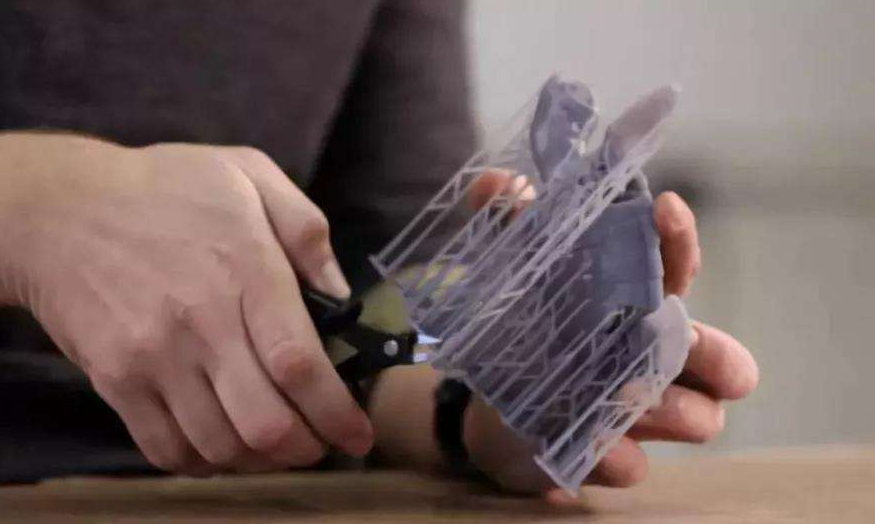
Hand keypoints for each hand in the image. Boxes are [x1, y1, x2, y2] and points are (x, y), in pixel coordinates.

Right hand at [0, 134, 372, 474]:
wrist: (61, 210)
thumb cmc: (166, 188)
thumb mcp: (248, 174)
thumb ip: (305, 230)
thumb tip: (340, 296)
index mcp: (245, 270)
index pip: (298, 362)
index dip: (336, 411)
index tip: (359, 435)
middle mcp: (200, 322)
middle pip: (264, 420)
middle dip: (306, 447)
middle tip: (322, 444)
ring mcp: (152, 357)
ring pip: (219, 444)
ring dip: (261, 461)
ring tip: (279, 448)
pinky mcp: (115, 380)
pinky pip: (165, 448)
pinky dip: (204, 462)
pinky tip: (224, 448)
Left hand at [461, 190, 758, 498]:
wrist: (488, 404)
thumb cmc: (524, 328)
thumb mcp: (512, 273)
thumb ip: (507, 224)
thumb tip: (497, 183)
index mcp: (639, 304)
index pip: (679, 269)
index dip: (679, 239)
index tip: (664, 207)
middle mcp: (658, 360)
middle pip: (729, 363)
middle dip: (714, 353)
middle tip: (673, 340)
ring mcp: (644, 414)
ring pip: (701, 418)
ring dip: (666, 406)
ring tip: (618, 392)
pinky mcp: (612, 457)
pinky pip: (635, 466)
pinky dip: (616, 456)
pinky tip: (590, 443)